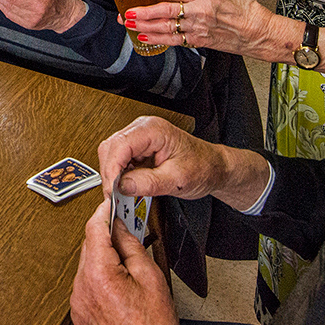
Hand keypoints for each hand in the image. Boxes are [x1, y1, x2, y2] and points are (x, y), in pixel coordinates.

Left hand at [69, 199, 178, 324]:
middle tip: (126, 230)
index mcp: (99, 274)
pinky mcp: (79, 312)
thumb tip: (122, 227)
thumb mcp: (150, 277)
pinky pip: (86, 283)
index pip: (94, 229)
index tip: (111, 203)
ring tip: (127, 266)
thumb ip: (132, 245)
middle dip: (106, 236)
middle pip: (89, 246)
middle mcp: (82, 287)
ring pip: (87, 264)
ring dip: (103, 258)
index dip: (104, 211)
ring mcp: (78, 301)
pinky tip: (118, 283)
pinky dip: (98, 277)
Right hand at [98, 116, 269, 212]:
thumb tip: (123, 186)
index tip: (112, 190)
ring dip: (114, 174)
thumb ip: (150, 183)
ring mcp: (139, 137)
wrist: (214, 167)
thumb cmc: (203, 167)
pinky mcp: (138, 147)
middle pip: (111, 147)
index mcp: (153, 130)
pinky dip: (120, 174)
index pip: (120, 144)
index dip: (112, 168)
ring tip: (121, 193)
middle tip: (115, 195)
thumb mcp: (178, 179)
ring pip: (112, 153)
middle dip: (110, 173)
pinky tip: (127, 186)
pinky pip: (120, 159)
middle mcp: (143, 129)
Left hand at [125, 0, 275, 56]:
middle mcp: (199, 12)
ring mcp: (198, 28)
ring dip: (144, 26)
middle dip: (143, 12)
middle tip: (127, 12)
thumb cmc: (248, 10)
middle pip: (164, 12)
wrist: (259, 33)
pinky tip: (143, 36)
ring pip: (165, 28)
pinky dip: (157, 39)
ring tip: (128, 24)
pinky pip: (174, 40)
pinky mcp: (199, 41)